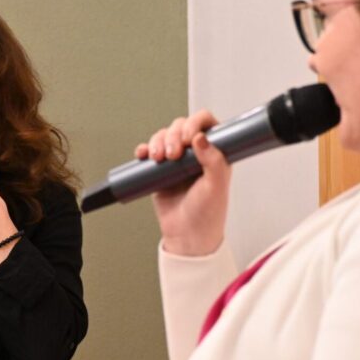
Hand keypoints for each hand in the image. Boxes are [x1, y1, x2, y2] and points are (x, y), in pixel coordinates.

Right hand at [135, 110, 229, 255]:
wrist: (186, 236)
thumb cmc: (207, 214)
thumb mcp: (216, 187)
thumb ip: (214, 161)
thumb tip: (201, 138)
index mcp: (215, 152)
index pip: (206, 123)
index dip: (195, 123)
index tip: (188, 137)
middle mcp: (196, 153)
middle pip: (180, 126)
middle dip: (173, 135)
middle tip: (173, 154)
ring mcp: (177, 160)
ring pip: (163, 136)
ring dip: (157, 141)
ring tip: (158, 159)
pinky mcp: (160, 170)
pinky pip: (149, 151)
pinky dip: (144, 150)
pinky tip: (143, 156)